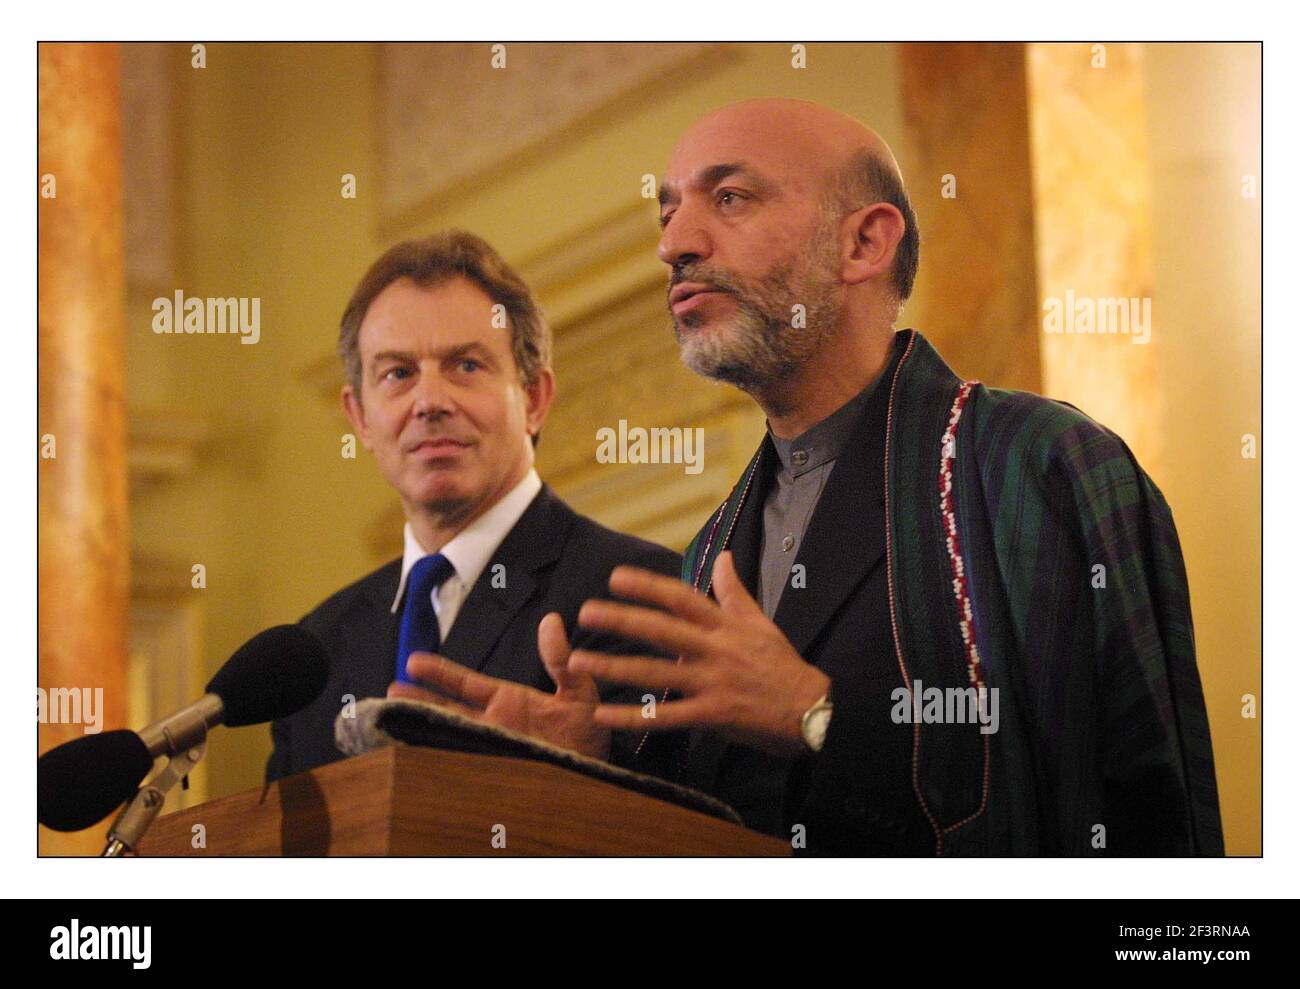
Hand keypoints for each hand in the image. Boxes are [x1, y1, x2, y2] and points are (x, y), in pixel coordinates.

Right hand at [386, 612, 610, 760]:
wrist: (600, 774)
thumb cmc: (589, 734)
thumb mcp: (579, 692)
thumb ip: (562, 661)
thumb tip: (552, 621)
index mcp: (508, 700)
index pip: (466, 683)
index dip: (440, 673)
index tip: (413, 662)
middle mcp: (493, 723)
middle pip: (447, 709)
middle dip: (418, 701)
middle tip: (391, 691)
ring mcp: (491, 746)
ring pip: (448, 734)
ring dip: (423, 727)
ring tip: (394, 719)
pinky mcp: (494, 769)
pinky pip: (462, 763)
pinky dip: (441, 760)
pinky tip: (420, 754)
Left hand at [569, 551, 830, 755]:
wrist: (812, 710)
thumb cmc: (783, 666)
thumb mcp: (760, 622)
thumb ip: (734, 591)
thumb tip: (723, 556)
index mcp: (725, 626)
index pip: (681, 598)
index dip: (647, 587)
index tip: (616, 578)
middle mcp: (715, 650)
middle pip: (661, 630)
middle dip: (621, 620)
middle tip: (586, 612)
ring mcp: (712, 683)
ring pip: (655, 673)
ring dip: (614, 667)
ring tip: (579, 661)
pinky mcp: (712, 716)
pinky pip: (665, 717)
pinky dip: (633, 717)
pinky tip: (604, 715)